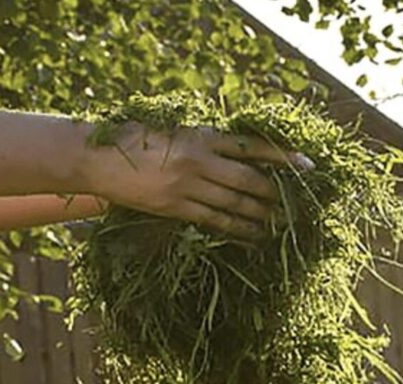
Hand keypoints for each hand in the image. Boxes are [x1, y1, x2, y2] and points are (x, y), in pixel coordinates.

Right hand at [81, 122, 312, 237]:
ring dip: (260, 215)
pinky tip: (251, 235)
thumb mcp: (173, 130)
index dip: (283, 157)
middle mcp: (198, 159)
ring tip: (277, 224)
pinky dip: (237, 228)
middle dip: (274, 194)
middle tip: (294, 205)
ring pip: (235, 204)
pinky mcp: (174, 207)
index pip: (252, 146)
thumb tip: (239, 155)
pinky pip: (214, 220)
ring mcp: (186, 185)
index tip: (307, 166)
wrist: (94, 156)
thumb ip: (204, 141)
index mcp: (201, 135)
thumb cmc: (134, 138)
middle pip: (249, 180)